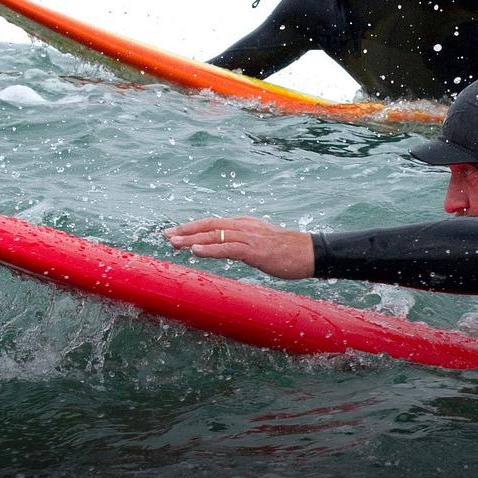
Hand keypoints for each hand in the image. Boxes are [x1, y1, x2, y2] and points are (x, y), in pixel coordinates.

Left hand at [164, 216, 313, 278]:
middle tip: (166, 236)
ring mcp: (249, 237)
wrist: (310, 253)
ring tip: (174, 242)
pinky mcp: (254, 250)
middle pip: (210, 225)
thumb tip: (231, 249)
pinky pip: (228, 248)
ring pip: (215, 234)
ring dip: (192, 238)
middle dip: (186, 230)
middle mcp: (244, 226)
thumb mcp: (263, 244)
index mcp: (245, 224)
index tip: (176, 233)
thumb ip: (246, 244)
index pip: (214, 223)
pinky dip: (210, 248)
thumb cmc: (289, 252)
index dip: (194, 227)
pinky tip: (196, 251)